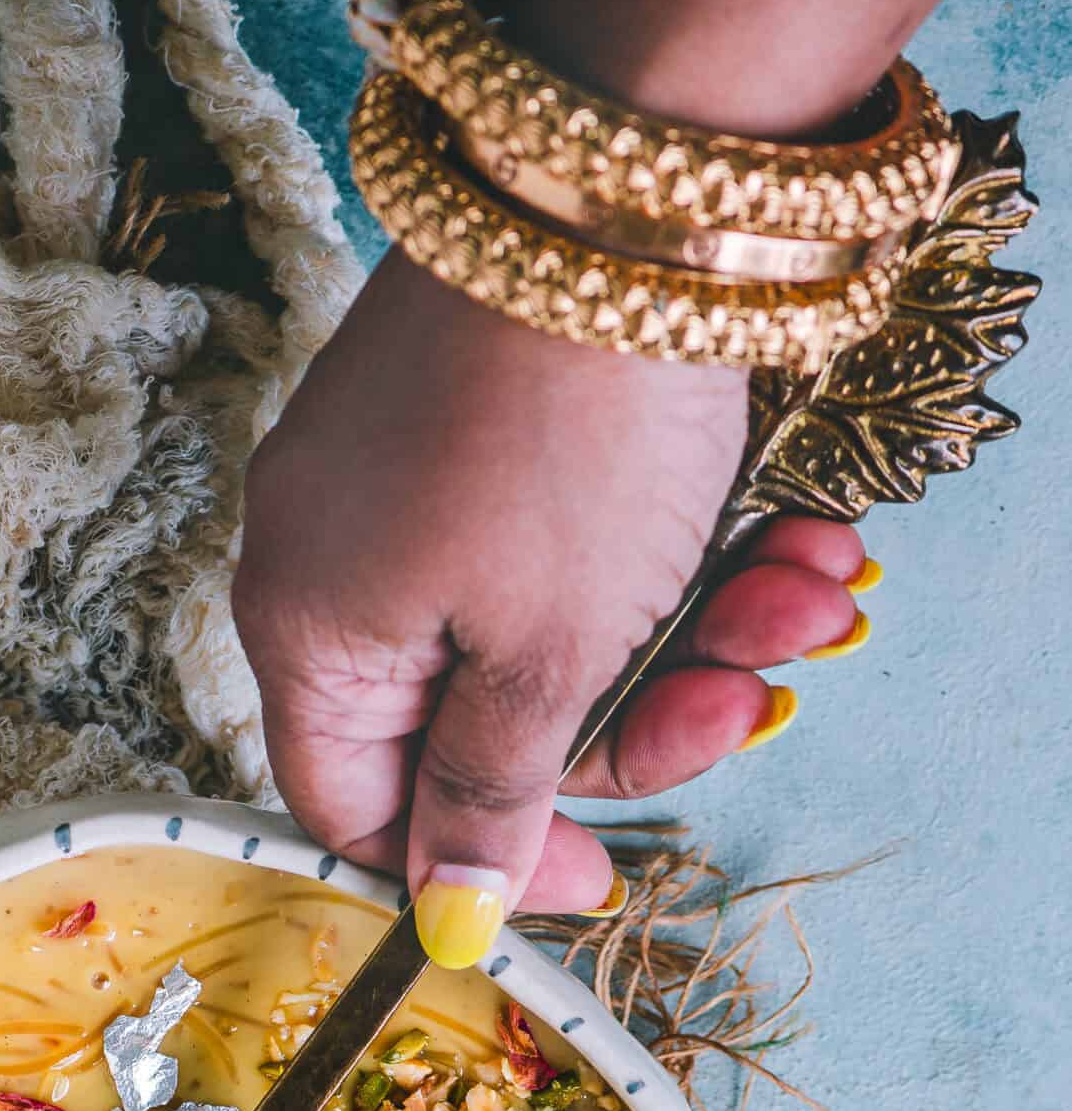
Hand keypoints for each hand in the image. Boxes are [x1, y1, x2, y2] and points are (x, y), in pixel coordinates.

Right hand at [233, 251, 869, 957]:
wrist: (628, 197)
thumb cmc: (560, 439)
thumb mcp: (540, 653)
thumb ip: (491, 792)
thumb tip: (453, 913)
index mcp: (310, 632)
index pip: (361, 805)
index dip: (480, 862)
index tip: (599, 870)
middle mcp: (340, 560)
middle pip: (484, 719)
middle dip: (637, 718)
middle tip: (743, 701)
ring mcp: (415, 485)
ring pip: (555, 629)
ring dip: (692, 636)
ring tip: (800, 597)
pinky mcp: (494, 423)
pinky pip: (577, 541)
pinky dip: (683, 555)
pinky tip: (786, 541)